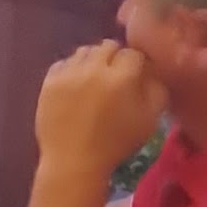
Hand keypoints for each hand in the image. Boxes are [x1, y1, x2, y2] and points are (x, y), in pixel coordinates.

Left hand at [32, 38, 168, 185]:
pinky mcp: (49, 81)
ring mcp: (69, 73)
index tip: (136, 74)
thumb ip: (156, 91)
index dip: (136, 63)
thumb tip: (151, 72)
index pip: (133, 53)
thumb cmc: (116, 143)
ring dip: (93, 60)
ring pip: (84, 51)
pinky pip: (63, 63)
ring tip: (94, 79)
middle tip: (115, 75)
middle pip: (108, 46)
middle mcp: (94, 69)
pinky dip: (71, 69)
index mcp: (122, 78)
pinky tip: (75, 84)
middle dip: (115, 57)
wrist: (74, 161)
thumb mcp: (149, 120)